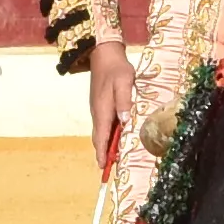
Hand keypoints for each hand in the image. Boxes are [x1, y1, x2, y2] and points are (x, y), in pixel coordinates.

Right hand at [84, 47, 130, 170]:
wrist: (104, 55)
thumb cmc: (116, 69)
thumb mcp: (124, 83)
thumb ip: (124, 102)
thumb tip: (125, 122)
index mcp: (102, 110)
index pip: (102, 136)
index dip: (102, 152)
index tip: (103, 167)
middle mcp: (98, 113)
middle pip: (100, 138)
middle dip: (104, 153)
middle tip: (110, 168)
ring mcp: (98, 109)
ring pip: (102, 132)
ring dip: (106, 145)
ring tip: (114, 158)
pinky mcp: (101, 105)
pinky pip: (104, 125)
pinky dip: (108, 135)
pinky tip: (117, 138)